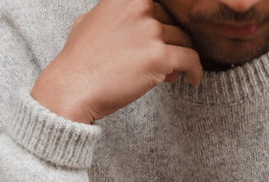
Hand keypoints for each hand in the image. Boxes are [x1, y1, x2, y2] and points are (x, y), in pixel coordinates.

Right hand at [30, 0, 202, 125]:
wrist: (73, 86)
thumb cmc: (79, 60)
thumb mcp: (90, 20)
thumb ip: (114, 13)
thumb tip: (122, 18)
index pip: (161, 4)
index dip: (165, 22)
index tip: (166, 37)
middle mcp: (140, 6)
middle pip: (174, 22)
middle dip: (171, 42)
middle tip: (163, 62)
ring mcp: (150, 30)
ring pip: (184, 41)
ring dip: (180, 59)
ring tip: (168, 75)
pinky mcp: (159, 56)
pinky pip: (191, 60)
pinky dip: (195, 71)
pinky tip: (193, 80)